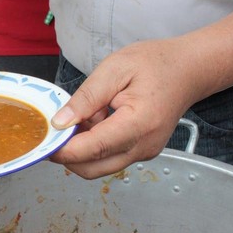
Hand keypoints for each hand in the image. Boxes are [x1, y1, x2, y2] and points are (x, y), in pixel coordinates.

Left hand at [49, 38, 204, 178]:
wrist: (188, 69)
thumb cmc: (156, 63)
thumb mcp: (114, 69)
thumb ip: (86, 98)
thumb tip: (60, 122)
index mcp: (138, 124)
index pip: (92, 149)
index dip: (63, 150)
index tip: (43, 141)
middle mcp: (143, 146)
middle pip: (92, 168)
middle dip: (68, 155)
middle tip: (55, 130)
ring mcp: (144, 152)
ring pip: (99, 166)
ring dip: (81, 150)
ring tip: (82, 118)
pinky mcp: (141, 151)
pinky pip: (109, 158)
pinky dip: (94, 146)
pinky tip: (95, 121)